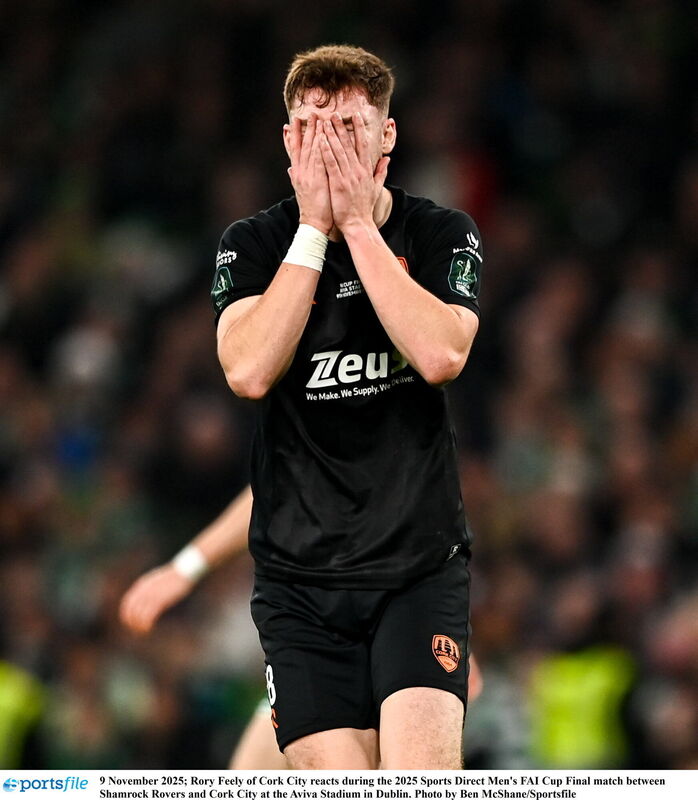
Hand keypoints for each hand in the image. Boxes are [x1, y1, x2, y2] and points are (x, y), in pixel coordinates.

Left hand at [119, 564, 193, 633]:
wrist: (185, 571)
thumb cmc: (173, 577)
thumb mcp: (156, 580)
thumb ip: (148, 588)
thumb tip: (144, 599)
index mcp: (141, 585)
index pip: (126, 603)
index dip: (127, 616)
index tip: (132, 624)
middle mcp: (143, 591)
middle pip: (130, 611)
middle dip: (131, 623)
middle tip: (137, 631)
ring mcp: (152, 595)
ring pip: (138, 615)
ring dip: (139, 626)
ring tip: (144, 632)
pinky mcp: (161, 601)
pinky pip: (148, 616)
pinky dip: (146, 625)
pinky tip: (150, 628)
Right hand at [285, 114, 332, 234]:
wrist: (313, 223)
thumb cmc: (312, 208)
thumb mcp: (301, 191)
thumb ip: (297, 177)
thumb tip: (291, 169)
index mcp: (297, 174)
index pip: (294, 151)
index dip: (293, 135)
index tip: (292, 121)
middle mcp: (300, 172)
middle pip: (302, 146)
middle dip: (305, 128)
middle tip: (308, 112)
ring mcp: (308, 175)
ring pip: (310, 149)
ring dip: (313, 133)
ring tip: (316, 118)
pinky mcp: (316, 180)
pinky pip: (319, 160)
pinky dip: (320, 147)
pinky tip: (322, 136)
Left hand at [319, 112, 389, 230]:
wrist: (359, 224)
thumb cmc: (364, 208)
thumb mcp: (376, 189)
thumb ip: (381, 172)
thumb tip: (387, 160)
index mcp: (366, 171)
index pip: (362, 145)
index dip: (358, 129)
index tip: (355, 115)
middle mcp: (358, 171)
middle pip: (349, 144)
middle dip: (341, 128)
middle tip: (334, 113)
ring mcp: (348, 177)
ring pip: (339, 151)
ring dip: (331, 135)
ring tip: (324, 122)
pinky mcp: (338, 184)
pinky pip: (331, 164)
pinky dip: (325, 151)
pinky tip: (320, 141)